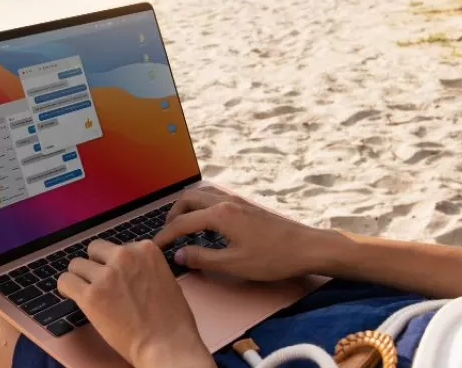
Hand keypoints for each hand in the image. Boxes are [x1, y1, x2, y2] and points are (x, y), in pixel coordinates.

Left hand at [57, 240, 213, 367]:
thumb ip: (144, 267)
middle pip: (94, 250)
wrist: (166, 343)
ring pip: (76, 264)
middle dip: (96, 266)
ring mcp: (106, 275)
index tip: (116, 277)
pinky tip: (73, 296)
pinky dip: (67, 288)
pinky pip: (65, 281)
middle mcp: (124, 256)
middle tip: (101, 284)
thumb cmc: (171, 319)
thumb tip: (127, 270)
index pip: (116, 247)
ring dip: (81, 278)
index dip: (114, 263)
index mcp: (145, 249)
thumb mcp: (165, 277)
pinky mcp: (90, 295)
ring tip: (88, 293)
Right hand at [153, 186, 335, 280]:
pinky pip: (216, 199)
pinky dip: (203, 208)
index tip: (154, 247)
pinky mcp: (247, 207)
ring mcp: (238, 202)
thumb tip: (179, 254)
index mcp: (219, 215)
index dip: (165, 235)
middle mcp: (226, 202)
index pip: (182, 222)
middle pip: (188, 199)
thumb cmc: (272, 258)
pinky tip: (209, 229)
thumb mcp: (234, 265)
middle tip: (168, 234)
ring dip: (188, 209)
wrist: (306, 247)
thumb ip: (202, 259)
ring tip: (184, 230)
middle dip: (173, 215)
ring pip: (202, 195)